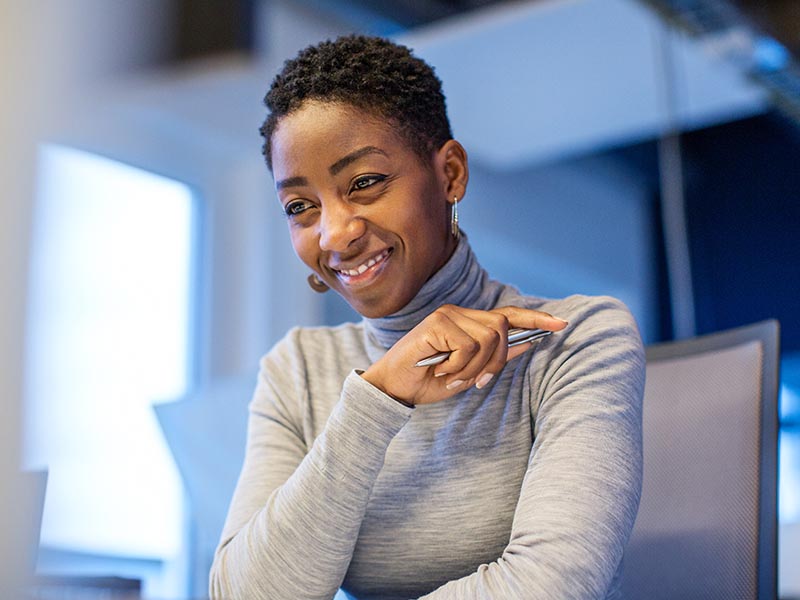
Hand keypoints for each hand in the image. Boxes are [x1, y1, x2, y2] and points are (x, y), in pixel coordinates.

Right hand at [361, 305, 566, 405]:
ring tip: (452, 377)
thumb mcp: (468, 374)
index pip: (508, 315)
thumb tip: (527, 345)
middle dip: (496, 360)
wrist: (393, 388)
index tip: (562, 325)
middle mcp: (459, 313)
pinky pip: (468, 347)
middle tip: (476, 381)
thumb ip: (495, 358)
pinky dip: (459, 367)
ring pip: (487, 339)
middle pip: (502, 328)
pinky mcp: (437, 323)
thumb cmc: (427, 381)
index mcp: (467, 323)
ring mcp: (448, 315)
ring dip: (474, 367)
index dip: (536, 319)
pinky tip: (440, 371)